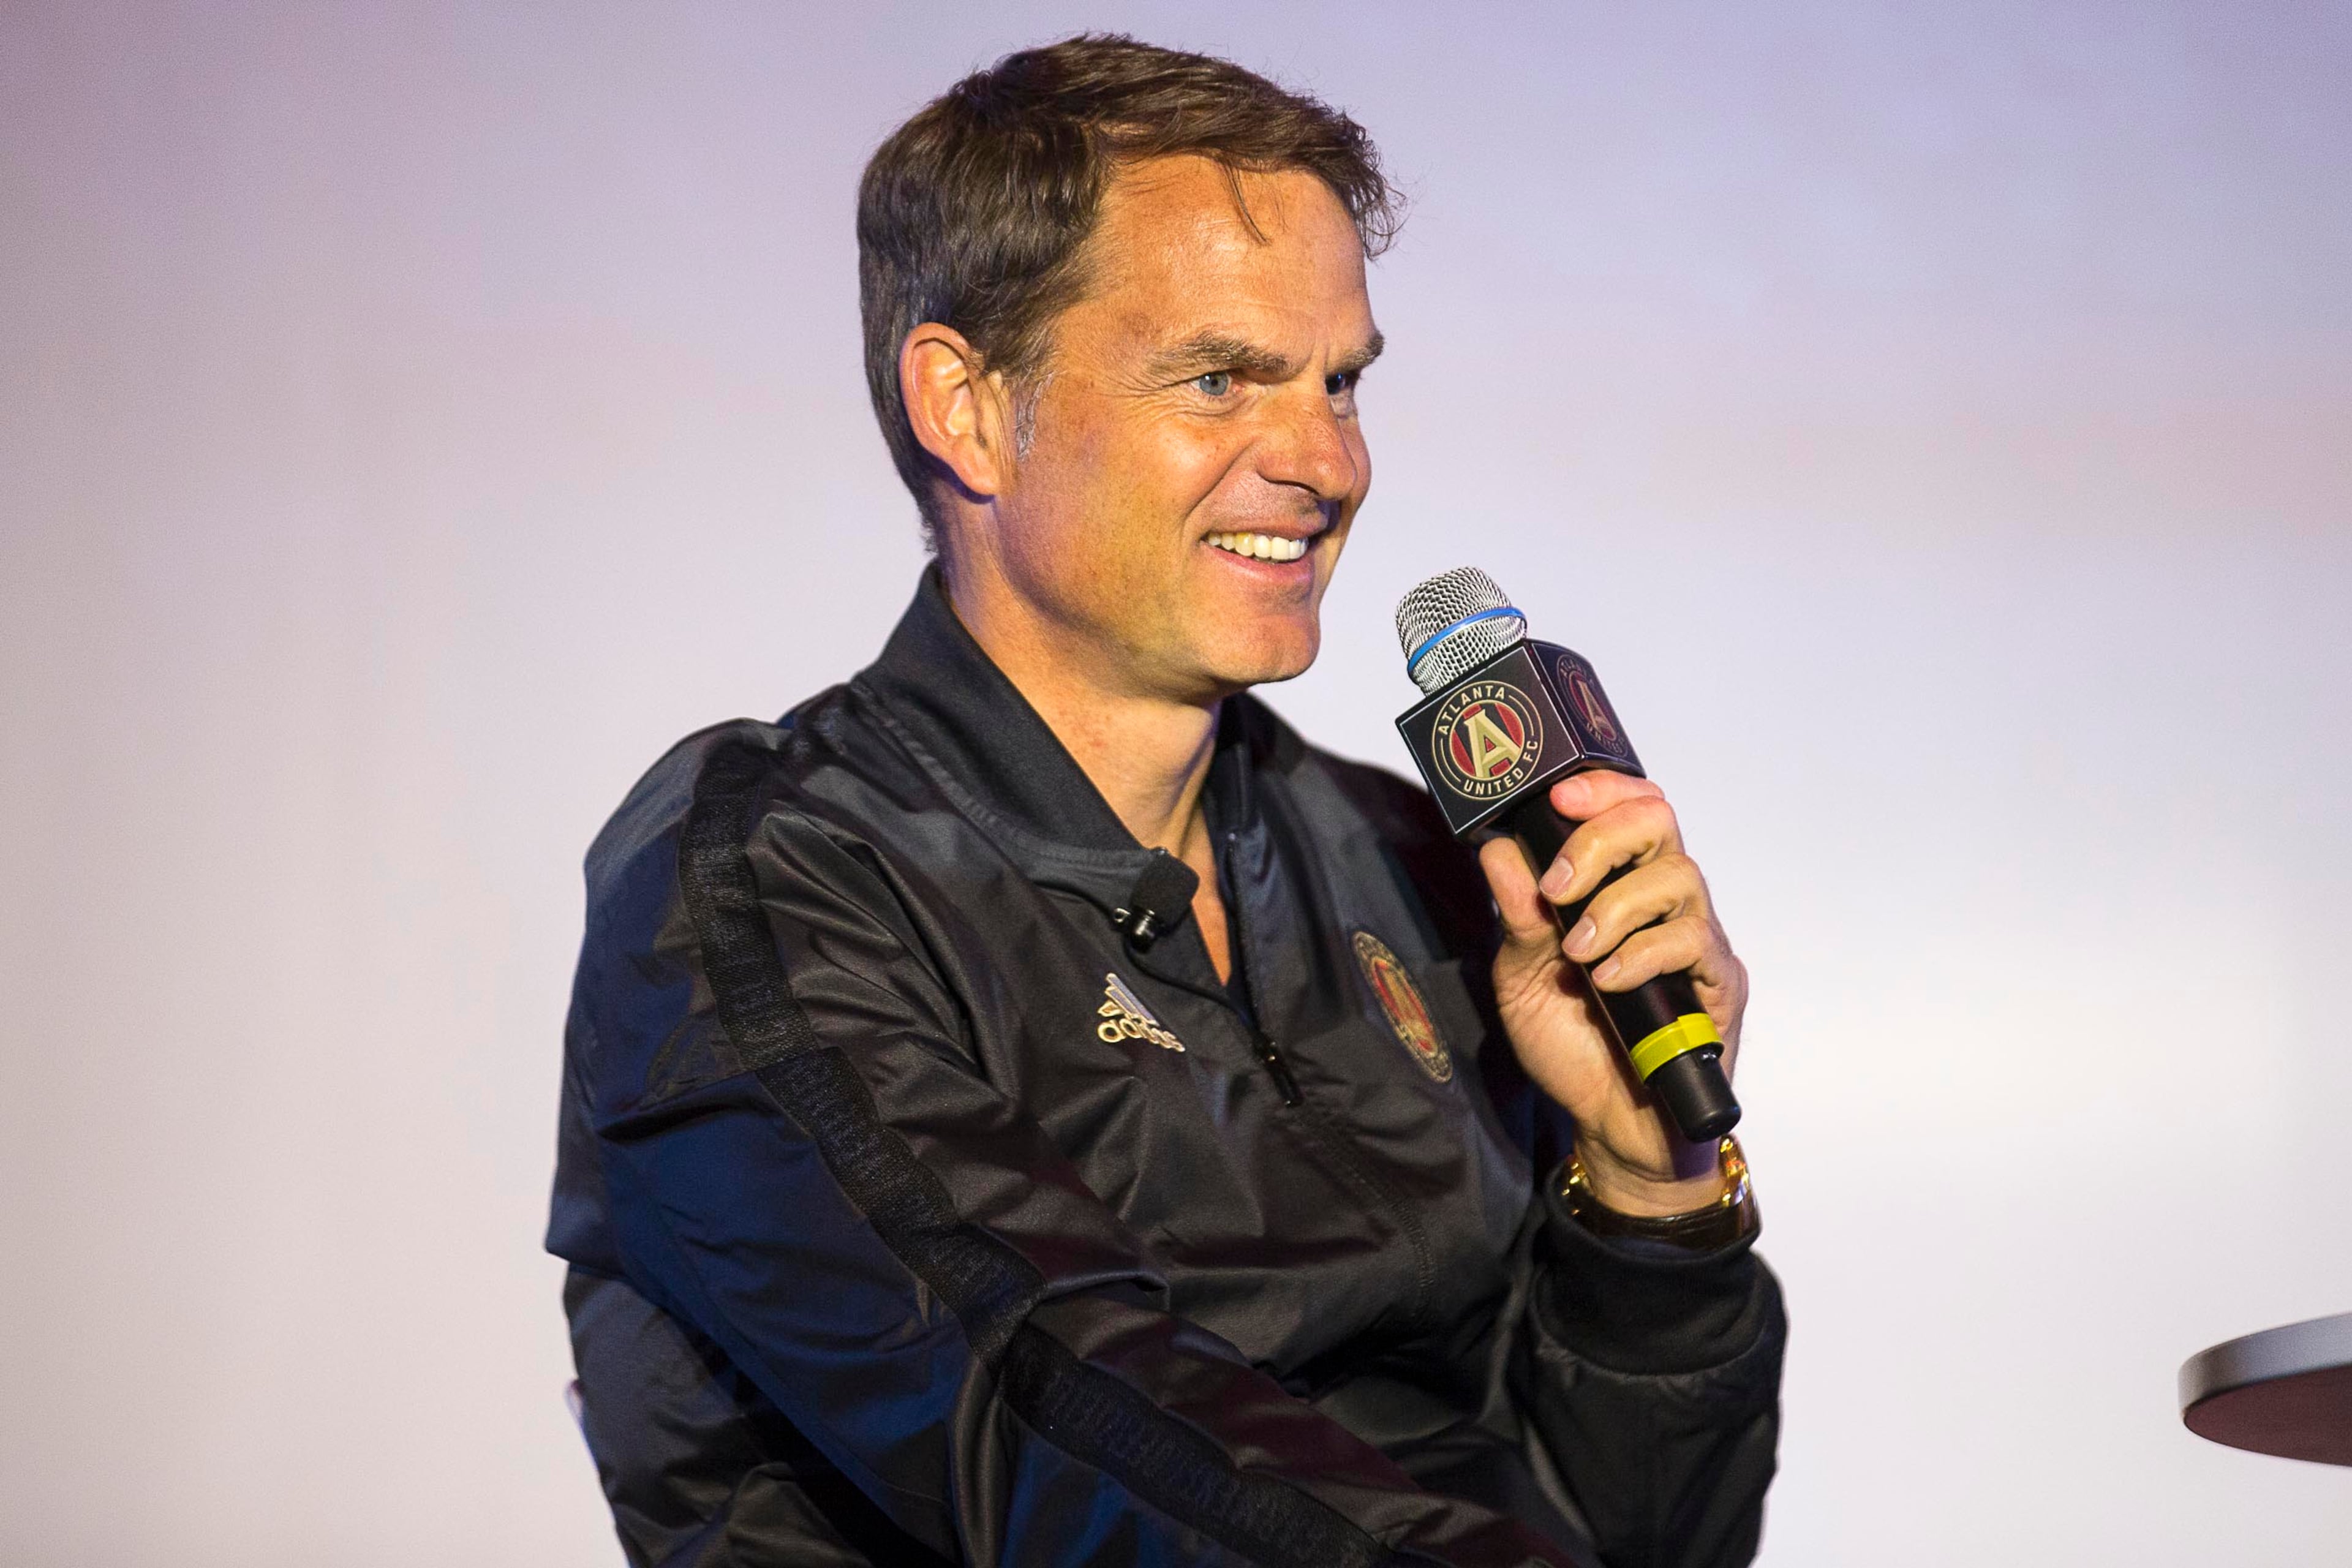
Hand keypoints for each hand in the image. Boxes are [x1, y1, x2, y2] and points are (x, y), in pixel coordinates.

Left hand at [1479, 770, 1748, 1215]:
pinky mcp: (1720, 984)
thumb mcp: (1523, 978)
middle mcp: (1665, 903)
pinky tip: (1607, 982)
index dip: (1602, 789)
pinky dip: (1641, 954)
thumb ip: (1516, 916)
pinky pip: (1693, 941)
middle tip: (1559, 887)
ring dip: (1616, 906)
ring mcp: (1698, 940)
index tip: (1559, 799)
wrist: (1611, 1126)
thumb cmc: (1573, 1047)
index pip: (1631, 809)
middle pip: (1658, 822)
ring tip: (1579, 952)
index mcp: (1620, 888)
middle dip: (1601, 840)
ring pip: (1679, 877)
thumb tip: (1498, 849)